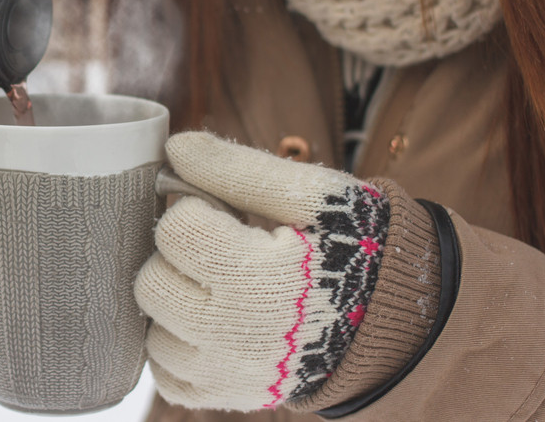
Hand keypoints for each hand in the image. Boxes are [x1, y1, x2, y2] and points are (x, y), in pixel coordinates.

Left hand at [135, 132, 389, 410]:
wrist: (392, 315)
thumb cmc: (351, 245)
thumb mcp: (311, 196)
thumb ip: (238, 169)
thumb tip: (175, 148)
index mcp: (261, 279)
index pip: (174, 231)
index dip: (196, 212)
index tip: (226, 217)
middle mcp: (237, 337)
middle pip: (151, 284)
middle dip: (179, 258)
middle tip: (219, 252)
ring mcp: (230, 376)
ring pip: (153, 332)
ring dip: (176, 305)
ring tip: (220, 289)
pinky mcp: (228, 398)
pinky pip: (166, 375)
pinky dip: (180, 348)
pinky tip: (213, 324)